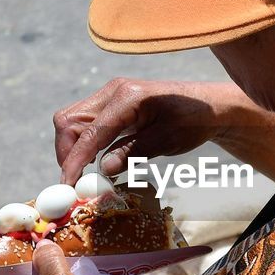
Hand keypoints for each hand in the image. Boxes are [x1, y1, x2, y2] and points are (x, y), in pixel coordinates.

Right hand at [53, 79, 239, 184]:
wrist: (208, 106)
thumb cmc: (193, 121)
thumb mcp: (167, 140)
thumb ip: (133, 152)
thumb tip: (103, 170)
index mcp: (127, 97)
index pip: (89, 131)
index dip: (75, 160)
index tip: (68, 184)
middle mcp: (113, 91)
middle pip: (69, 120)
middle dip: (66, 152)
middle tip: (74, 182)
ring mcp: (111, 95)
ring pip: (72, 120)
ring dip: (72, 147)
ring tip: (81, 175)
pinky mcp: (112, 104)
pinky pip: (86, 121)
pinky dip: (82, 142)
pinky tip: (92, 161)